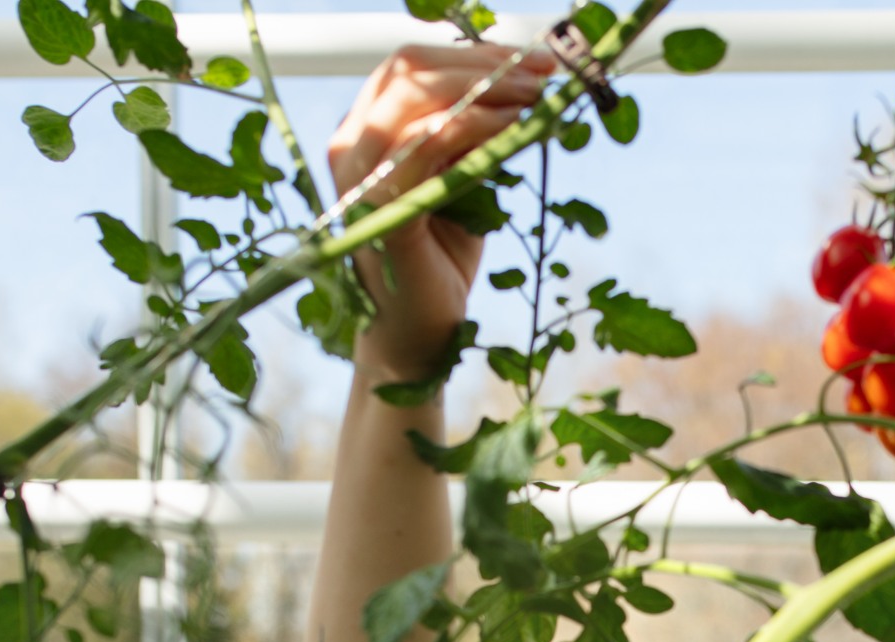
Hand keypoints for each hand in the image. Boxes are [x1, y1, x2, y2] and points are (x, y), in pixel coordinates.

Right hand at [328, 44, 549, 384]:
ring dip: (488, 88)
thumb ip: (472, 135)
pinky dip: (478, 126)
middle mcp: (350, 148)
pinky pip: (429, 145)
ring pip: (416, 97)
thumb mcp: (460, 180)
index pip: (409, 66)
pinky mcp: (382, 211)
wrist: (418, 335)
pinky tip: (516, 127)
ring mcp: (359, 179)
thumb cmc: (438, 257)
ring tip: (538, 97)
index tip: (531, 58)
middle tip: (544, 72)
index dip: (471, 53)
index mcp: (363, 134)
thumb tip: (521, 85)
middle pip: (410, 68)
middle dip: (486, 63)